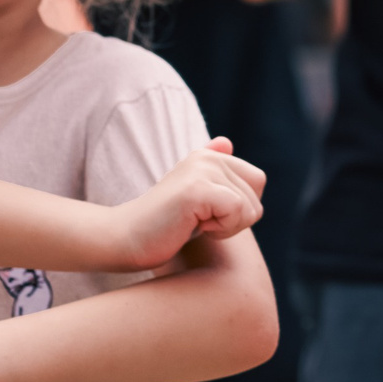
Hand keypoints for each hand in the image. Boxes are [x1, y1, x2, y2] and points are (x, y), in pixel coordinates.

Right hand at [105, 138, 266, 270]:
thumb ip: (213, 174)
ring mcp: (202, 170)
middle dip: (235, 221)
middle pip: (256, 197)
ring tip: (193, 223)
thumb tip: (226, 142)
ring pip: (250, 207)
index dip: (241, 209)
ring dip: (226, 227)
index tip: (209, 215)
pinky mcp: (197, 189)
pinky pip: (237, 212)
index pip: (257, 181)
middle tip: (199, 222)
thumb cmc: (162, 226)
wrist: (125, 239)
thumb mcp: (193, 196)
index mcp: (210, 156)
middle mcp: (208, 157)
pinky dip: (221, 229)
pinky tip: (194, 227)